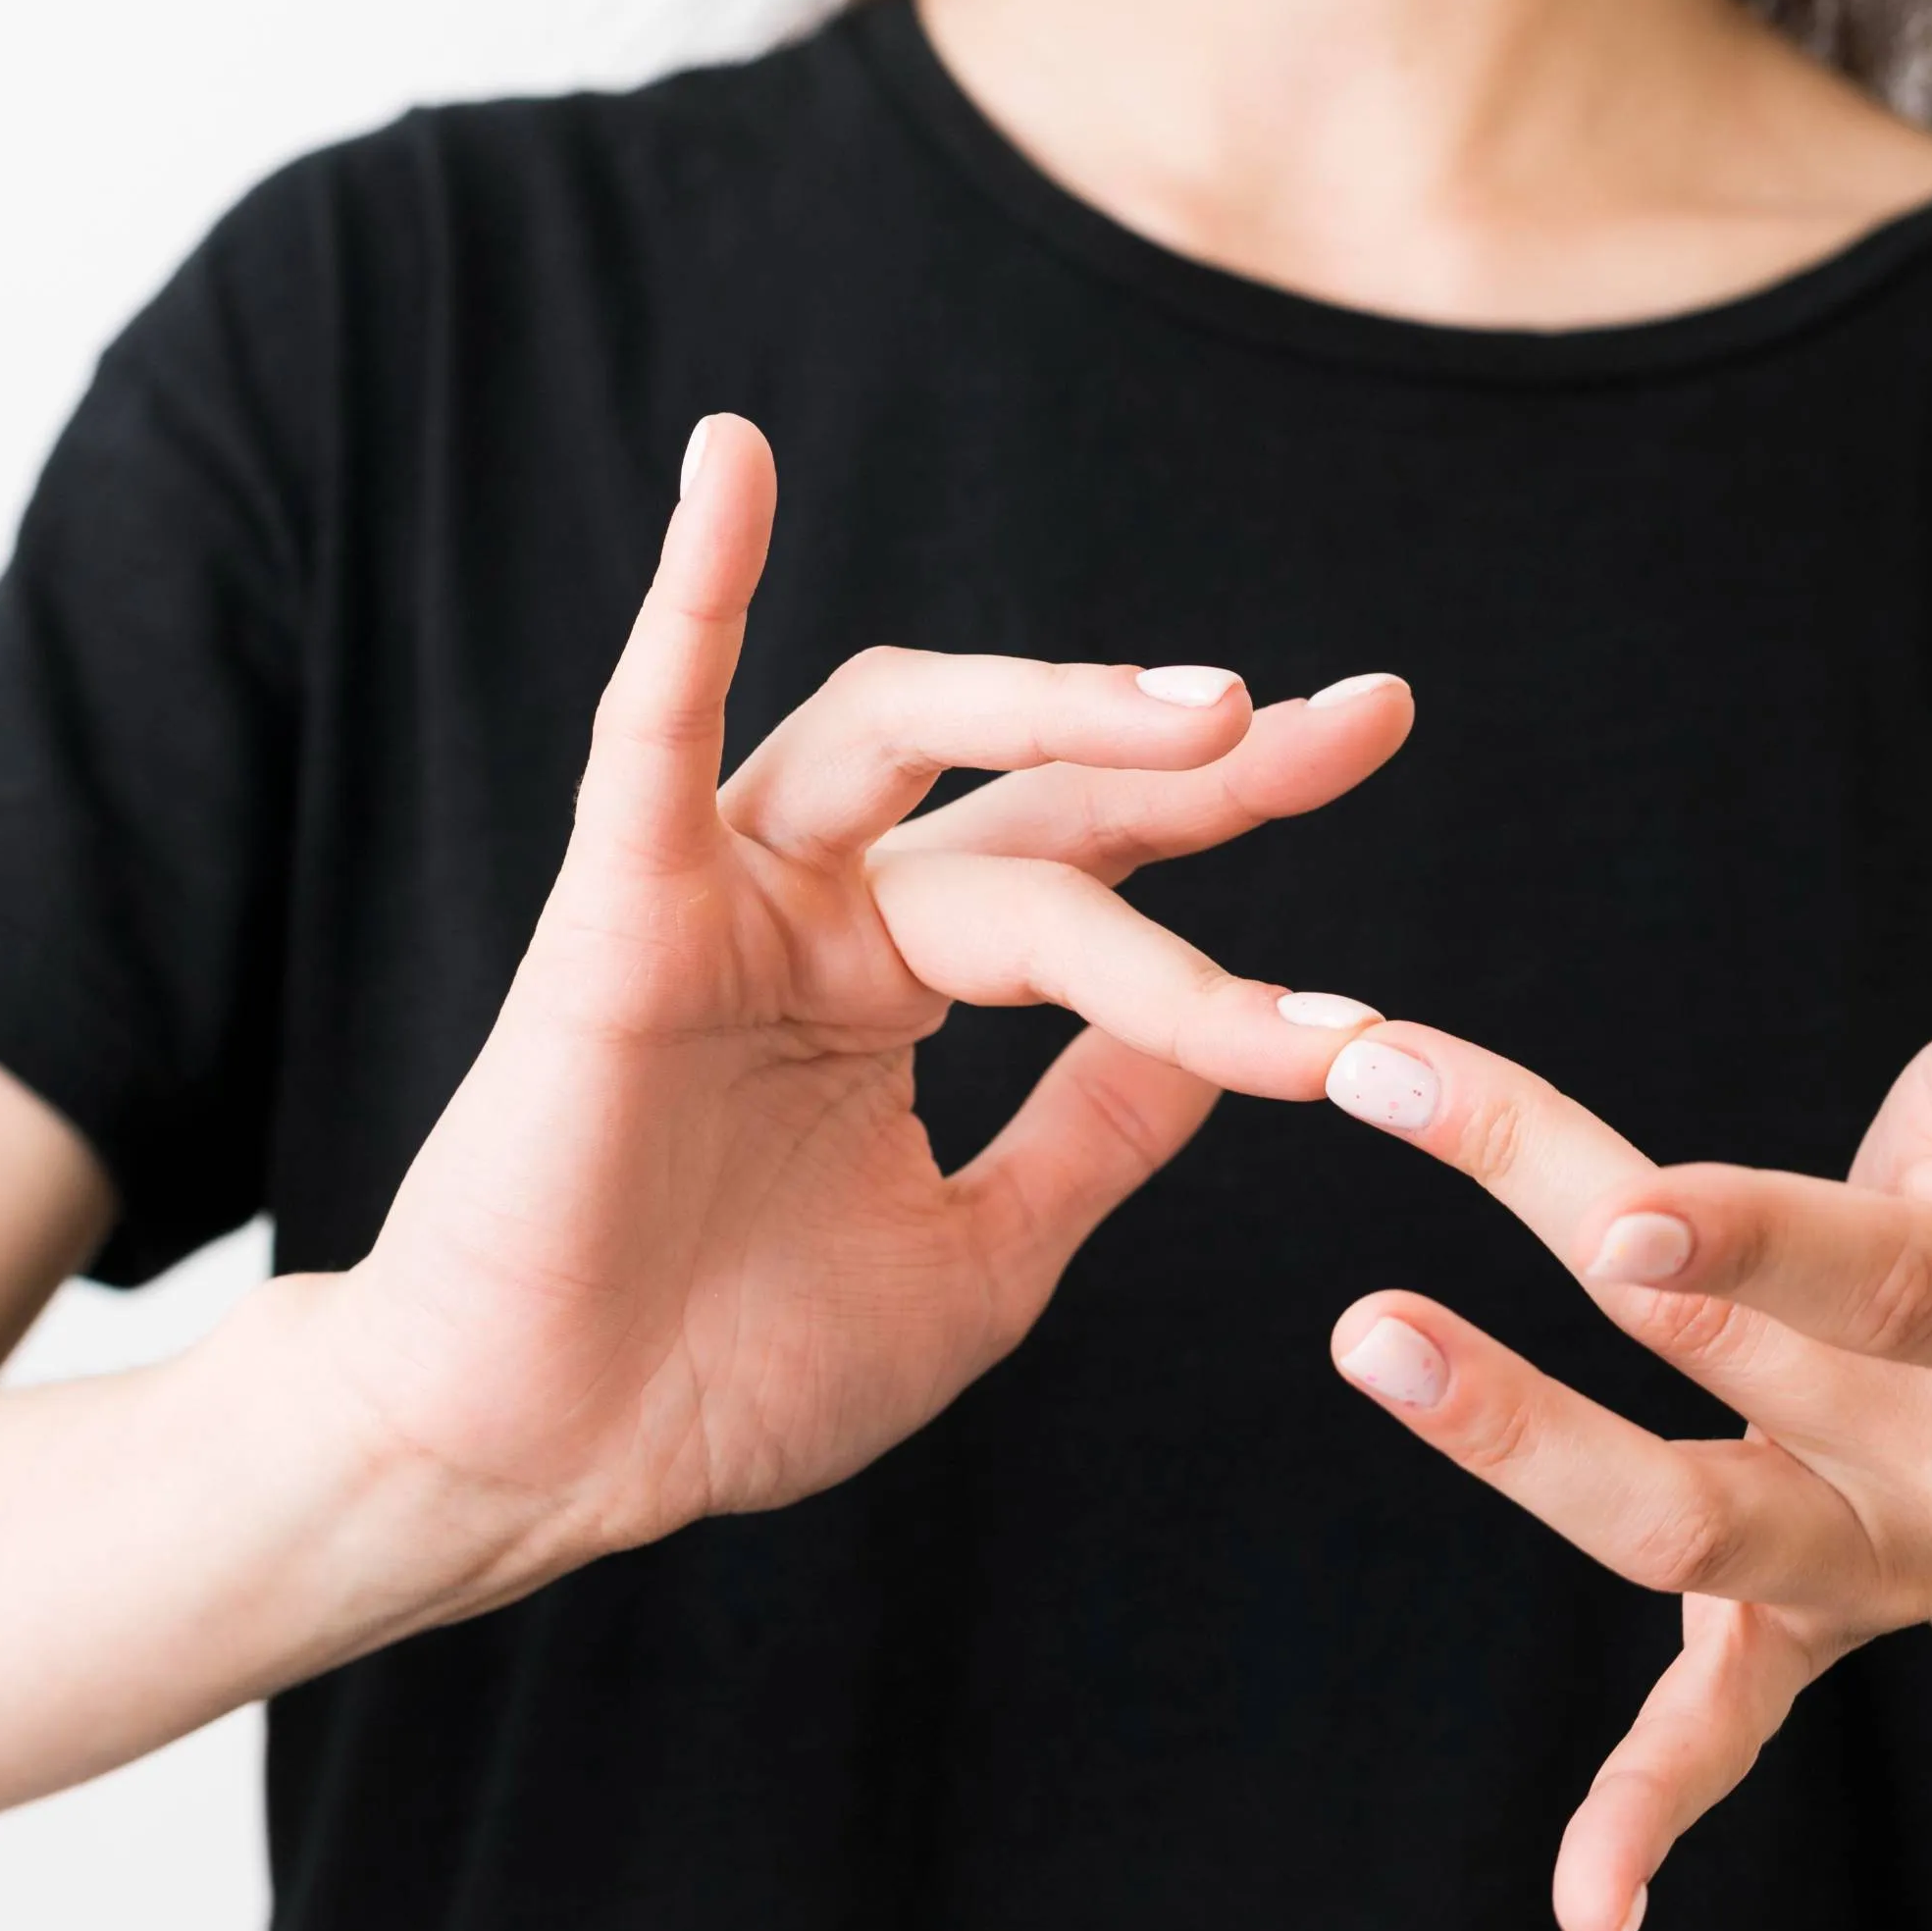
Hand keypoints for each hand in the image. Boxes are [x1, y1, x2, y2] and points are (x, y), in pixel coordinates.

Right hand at [321, 414, 1410, 1601]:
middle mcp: (824, 911)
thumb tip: (1231, 1035)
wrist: (556, 1465)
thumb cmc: (735, 1373)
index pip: (1093, 860)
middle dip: (1194, 752)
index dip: (1227, 803)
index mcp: (901, 981)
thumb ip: (1097, 1134)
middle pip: (1031, 783)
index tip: (1375, 737)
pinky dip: (688, 593)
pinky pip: (648, 730)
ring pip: (892, 735)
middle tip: (1356, 723)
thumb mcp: (984, 1257)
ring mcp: (722, 899)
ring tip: (1207, 711)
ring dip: (1049, 703)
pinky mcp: (616, 916)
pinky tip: (734, 465)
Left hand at [1311, 994, 1931, 1930]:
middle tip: (1430, 1230)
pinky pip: (1722, 1730)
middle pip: (1741, 1366)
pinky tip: (1584, 1914)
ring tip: (1369, 1336)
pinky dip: (1651, 1817)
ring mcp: (1873, 1568)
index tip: (1611, 1216)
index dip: (1755, 1249)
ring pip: (1688, 1531)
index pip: (1891, 1286)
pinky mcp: (1797, 1632)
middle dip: (1573, 1260)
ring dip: (1520, 1443)